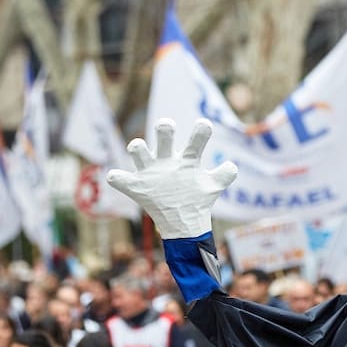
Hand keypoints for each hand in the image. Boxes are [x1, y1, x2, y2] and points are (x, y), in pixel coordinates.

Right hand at [107, 119, 237, 238]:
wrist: (181, 221)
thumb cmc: (196, 199)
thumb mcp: (212, 188)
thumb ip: (224, 176)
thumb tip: (231, 166)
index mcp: (188, 159)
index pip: (195, 139)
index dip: (200, 130)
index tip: (204, 126)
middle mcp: (168, 160)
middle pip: (163, 133)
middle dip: (164, 127)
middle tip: (167, 127)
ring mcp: (151, 172)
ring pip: (138, 150)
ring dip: (137, 147)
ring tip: (138, 149)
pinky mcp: (138, 187)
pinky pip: (121, 180)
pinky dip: (117, 177)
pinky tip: (116, 177)